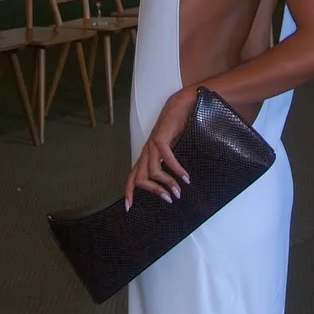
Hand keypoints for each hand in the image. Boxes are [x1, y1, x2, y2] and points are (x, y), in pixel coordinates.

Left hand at [125, 88, 195, 209]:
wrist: (179, 106)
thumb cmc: (175, 129)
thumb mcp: (169, 150)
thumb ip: (165, 163)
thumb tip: (172, 183)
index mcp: (145, 156)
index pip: (132, 177)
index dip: (128, 192)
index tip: (128, 207)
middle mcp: (146, 151)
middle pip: (140, 178)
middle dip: (154, 192)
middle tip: (168, 199)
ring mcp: (152, 145)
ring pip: (153, 172)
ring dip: (167, 184)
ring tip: (179, 191)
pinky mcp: (161, 139)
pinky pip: (166, 159)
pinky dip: (176, 170)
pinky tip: (185, 177)